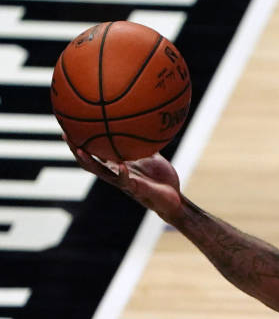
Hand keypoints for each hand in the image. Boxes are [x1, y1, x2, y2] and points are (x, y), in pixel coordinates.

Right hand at [65, 136, 183, 222]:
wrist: (174, 197)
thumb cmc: (161, 177)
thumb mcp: (152, 154)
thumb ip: (144, 142)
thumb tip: (142, 120)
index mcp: (116, 165)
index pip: (93, 152)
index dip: (81, 142)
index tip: (69, 126)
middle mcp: (115, 173)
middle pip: (89, 162)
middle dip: (76, 149)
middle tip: (66, 135)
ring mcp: (124, 182)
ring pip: (101, 173)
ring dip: (90, 162)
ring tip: (81, 150)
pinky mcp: (136, 190)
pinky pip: (126, 182)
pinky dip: (122, 174)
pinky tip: (120, 166)